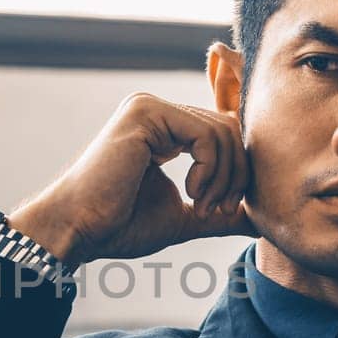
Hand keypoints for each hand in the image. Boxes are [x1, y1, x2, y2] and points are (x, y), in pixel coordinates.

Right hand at [9, 92, 255, 266]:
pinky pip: (206, 134)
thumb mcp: (184, 218)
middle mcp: (157, 111)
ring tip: (201, 207)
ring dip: (223, 178)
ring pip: (223, 131)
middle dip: (235, 176)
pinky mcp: (147, 112)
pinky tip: (189, 191)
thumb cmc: (119, 226)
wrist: (79, 230)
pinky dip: (210, 169)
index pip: (223, 131)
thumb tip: (258, 220)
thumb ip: (220, 213)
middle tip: (216, 211)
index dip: (237, 169)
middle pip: (230, 130)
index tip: (223, 210)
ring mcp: (150, 108)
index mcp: (164, 129)